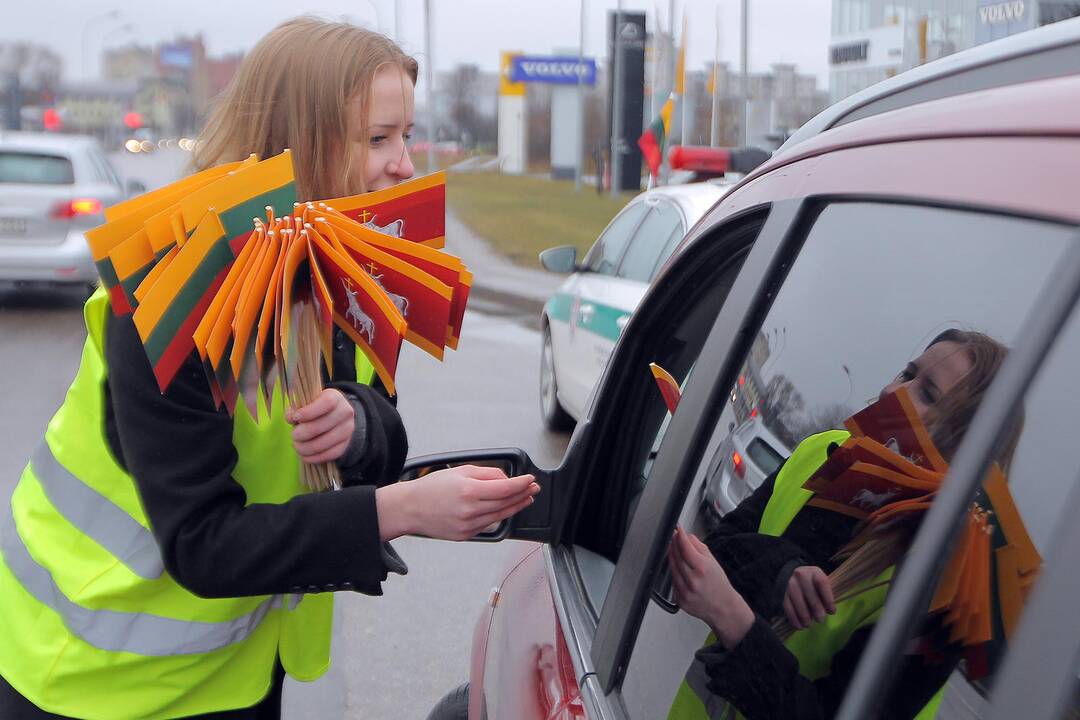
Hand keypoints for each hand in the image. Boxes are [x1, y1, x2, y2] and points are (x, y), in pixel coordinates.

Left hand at [286, 389, 354, 463]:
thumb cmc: (316, 408)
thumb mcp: (308, 402)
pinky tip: (303, 454)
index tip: (295, 417)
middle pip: (319, 427)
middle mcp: (345, 413)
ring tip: (296, 445)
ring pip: (320, 445)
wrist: (337, 418)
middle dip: (300, 434)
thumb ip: (297, 407)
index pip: (326, 403)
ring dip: (303, 448)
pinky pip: (326, 456)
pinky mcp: (345, 446)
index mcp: (336, 397)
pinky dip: (311, 458)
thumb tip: (290, 417)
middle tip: (293, 435)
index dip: (308, 412)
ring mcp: (347, 431)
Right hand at [376, 465, 539, 541]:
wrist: (410, 508)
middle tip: (534, 488)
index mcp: (468, 491)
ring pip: (501, 516)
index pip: (505, 488)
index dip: (521, 484)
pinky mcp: (466, 536)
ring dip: (516, 507)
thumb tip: (506, 479)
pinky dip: (499, 516)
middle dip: (523, 495)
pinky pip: (489, 524)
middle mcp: (470, 510)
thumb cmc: (432, 487)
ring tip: (526, 499)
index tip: (530, 479)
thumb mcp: (460, 471)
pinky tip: (506, 509)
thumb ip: (487, 474)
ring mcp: (468, 526)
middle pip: (506, 503)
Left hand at [667, 526, 754, 648]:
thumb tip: (687, 537)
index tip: (677, 530)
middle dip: (674, 544)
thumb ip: (699, 547)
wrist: (723, 608)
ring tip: (673, 549)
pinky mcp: (679, 600)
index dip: (679, 536)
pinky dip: (674, 572)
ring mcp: (685, 592)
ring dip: (671, 557)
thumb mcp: (713, 562)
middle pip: (676, 557)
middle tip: (674, 537)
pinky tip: (677, 567)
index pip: (685, 548)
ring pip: (672, 569)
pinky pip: (672, 581)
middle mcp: (692, 581)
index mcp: (702, 569)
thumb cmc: (720, 585)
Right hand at [782, 565, 835, 629]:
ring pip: (798, 602)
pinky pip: (788, 608)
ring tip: (809, 624)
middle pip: (810, 595)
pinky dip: (794, 619)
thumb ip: (826, 594)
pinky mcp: (782, 593)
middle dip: (817, 610)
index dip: (828, 598)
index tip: (832, 612)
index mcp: (814, 572)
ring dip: (805, 617)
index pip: (822, 583)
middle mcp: (801, 575)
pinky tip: (800, 626)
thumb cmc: (813, 584)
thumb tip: (829, 611)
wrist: (792, 576)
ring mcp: (790, 584)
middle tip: (821, 620)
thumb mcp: (820, 583)